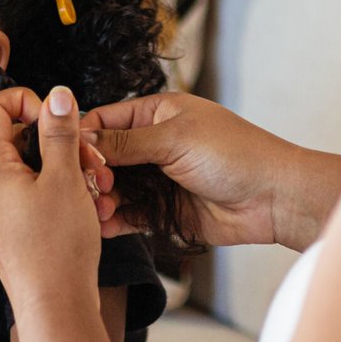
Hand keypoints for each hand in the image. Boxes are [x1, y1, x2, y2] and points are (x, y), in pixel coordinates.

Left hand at [0, 87, 110, 315]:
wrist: (57, 309)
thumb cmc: (59, 250)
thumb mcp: (66, 180)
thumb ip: (60, 133)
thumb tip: (57, 95)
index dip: (25, 101)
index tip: (56, 118)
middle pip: (14, 136)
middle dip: (56, 138)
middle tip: (89, 155)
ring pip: (28, 165)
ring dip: (64, 163)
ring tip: (94, 181)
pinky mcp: (12, 227)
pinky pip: (31, 190)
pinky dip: (58, 186)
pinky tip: (85, 200)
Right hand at [84, 92, 314, 247]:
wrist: (273, 196)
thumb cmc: (234, 154)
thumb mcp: (175, 139)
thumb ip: (127, 142)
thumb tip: (83, 138)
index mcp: (157, 114)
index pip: (105, 119)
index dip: (84, 137)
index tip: (67, 156)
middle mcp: (155, 144)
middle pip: (106, 157)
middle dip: (91, 173)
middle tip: (86, 188)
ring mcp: (160, 179)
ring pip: (116, 189)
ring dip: (102, 199)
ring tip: (94, 211)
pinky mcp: (166, 211)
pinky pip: (131, 215)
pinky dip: (116, 221)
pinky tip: (104, 227)